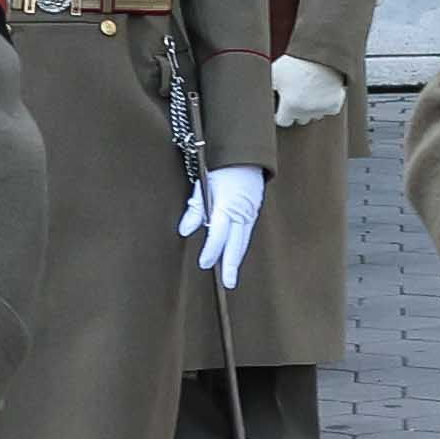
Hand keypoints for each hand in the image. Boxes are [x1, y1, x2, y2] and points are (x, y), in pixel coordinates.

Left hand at [182, 163, 268, 284]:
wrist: (245, 155)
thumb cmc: (221, 168)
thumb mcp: (203, 185)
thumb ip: (195, 209)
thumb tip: (186, 230)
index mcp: (227, 204)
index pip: (218, 234)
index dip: (211, 250)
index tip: (204, 263)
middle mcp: (241, 211)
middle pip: (236, 244)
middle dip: (231, 265)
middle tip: (228, 283)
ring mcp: (250, 212)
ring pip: (243, 240)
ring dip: (237, 257)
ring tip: (231, 274)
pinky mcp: (254, 211)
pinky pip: (247, 232)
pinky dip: (241, 244)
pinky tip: (235, 253)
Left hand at [269, 52, 350, 128]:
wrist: (322, 52)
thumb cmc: (297, 61)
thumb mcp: (275, 72)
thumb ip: (267, 86)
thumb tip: (257, 94)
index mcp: (291, 106)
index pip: (283, 121)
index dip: (279, 114)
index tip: (279, 109)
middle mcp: (307, 111)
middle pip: (300, 119)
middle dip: (296, 110)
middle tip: (295, 95)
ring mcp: (322, 109)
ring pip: (315, 114)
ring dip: (311, 108)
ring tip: (308, 91)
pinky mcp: (335, 104)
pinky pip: (328, 109)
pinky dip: (326, 103)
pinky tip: (322, 92)